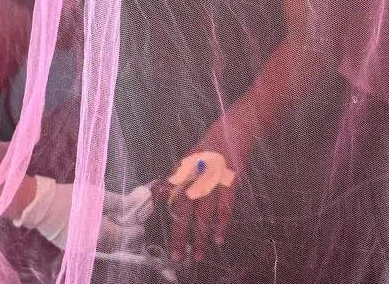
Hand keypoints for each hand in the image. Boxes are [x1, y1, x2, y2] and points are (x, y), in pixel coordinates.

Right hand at [15, 176, 153, 250]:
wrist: (40, 206)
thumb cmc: (70, 198)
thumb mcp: (97, 195)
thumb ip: (119, 202)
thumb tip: (138, 201)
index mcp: (103, 234)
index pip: (128, 237)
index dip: (137, 228)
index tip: (141, 221)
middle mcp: (95, 246)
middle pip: (117, 243)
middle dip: (125, 232)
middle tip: (128, 219)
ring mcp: (82, 248)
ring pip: (105, 245)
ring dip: (113, 234)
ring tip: (114, 220)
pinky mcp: (72, 246)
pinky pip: (93, 244)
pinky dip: (100, 236)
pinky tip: (99, 224)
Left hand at [167, 125, 253, 263]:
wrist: (230, 132)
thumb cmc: (207, 148)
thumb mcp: (186, 160)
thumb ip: (174, 179)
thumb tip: (158, 195)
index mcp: (183, 174)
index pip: (170, 200)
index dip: (166, 220)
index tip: (162, 234)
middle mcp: (194, 179)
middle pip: (185, 212)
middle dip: (180, 235)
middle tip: (177, 256)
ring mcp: (212, 182)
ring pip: (204, 215)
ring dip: (200, 236)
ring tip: (197, 255)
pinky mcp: (229, 184)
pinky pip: (225, 208)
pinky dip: (222, 224)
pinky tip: (219, 239)